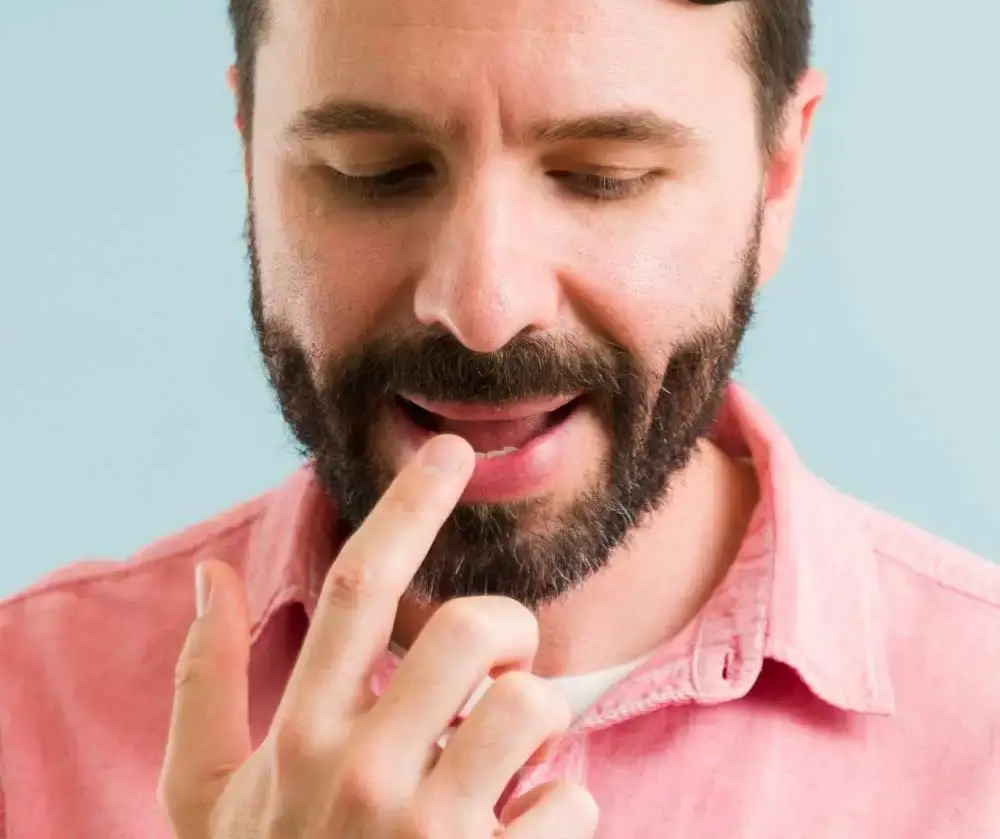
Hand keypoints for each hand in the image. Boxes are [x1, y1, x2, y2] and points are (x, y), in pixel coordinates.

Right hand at [159, 433, 598, 837]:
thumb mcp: (206, 795)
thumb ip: (204, 680)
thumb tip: (207, 576)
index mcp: (300, 734)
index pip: (360, 589)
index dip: (409, 506)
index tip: (453, 452)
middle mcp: (363, 774)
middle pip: (471, 629)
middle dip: (507, 627)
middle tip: (500, 661)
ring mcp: (429, 836)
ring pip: (534, 708)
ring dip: (539, 721)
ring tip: (511, 758)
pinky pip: (572, 805)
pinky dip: (565, 808)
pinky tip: (523, 836)